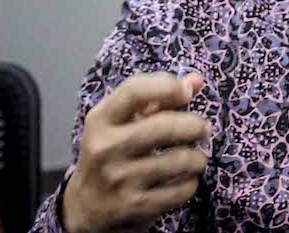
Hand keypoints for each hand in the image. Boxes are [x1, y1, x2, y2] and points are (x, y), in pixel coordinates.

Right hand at [63, 73, 210, 232]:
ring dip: (198, 158)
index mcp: (100, 120)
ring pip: (180, 160)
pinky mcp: (134, 205)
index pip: (134, 91)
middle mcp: (105, 148)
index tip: (188, 92)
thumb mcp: (122, 122)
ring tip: (196, 158)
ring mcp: (118, 179)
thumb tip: (196, 80)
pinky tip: (185, 179)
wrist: (85, 207)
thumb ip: (159, 98)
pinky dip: (192, 183)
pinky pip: (181, 189)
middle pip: (164, 127)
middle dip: (195, 125)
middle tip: (203, 129)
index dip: (168, 87)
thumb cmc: (111, 153)